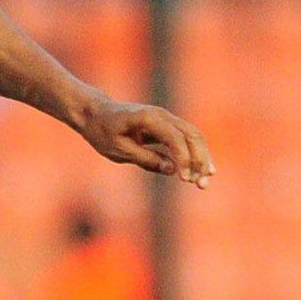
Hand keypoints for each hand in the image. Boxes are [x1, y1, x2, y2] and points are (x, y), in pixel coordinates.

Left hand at [77, 96, 213, 186]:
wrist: (96, 115)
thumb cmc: (103, 132)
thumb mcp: (118, 150)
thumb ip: (145, 159)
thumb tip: (172, 169)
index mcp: (148, 118)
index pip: (175, 138)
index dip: (184, 159)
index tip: (184, 179)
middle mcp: (162, 115)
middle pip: (192, 135)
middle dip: (200, 160)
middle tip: (201, 184)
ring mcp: (166, 119)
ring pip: (193, 136)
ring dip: (202, 159)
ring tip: (204, 182)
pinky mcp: (166, 127)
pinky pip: (186, 139)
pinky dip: (194, 155)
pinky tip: (201, 172)